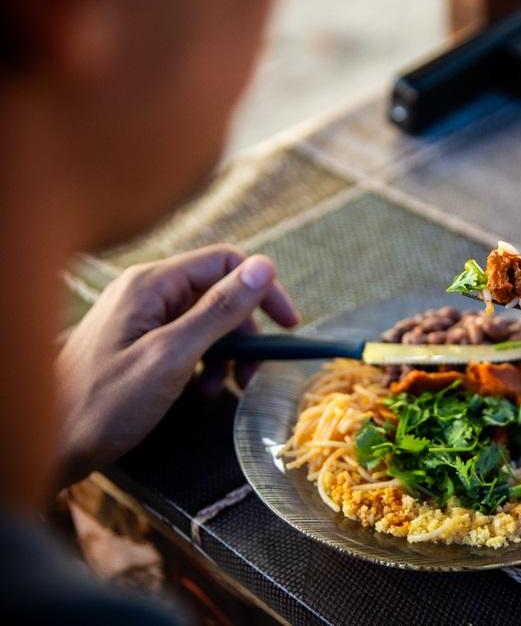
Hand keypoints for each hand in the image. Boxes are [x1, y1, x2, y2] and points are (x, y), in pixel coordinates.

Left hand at [56, 245, 298, 482]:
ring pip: (207, 321)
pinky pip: (188, 342)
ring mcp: (142, 319)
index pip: (225, 262)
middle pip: (219, 293)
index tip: (287, 326)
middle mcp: (147, 293)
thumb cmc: (103, 404)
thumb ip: (219, 310)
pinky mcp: (139, 345)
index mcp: (152, 284)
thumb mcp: (172, 356)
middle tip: (256, 373)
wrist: (46, 446)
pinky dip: (204, 365)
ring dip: (226, 354)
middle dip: (245, 332)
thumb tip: (264, 268)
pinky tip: (200, 392)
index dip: (262, 290)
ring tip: (224, 389)